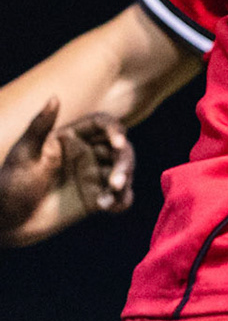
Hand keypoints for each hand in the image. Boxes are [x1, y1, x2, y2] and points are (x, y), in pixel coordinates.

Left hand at [0, 101, 135, 246]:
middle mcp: (86, 154)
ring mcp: (93, 176)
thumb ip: (40, 126)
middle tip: (116, 181)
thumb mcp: (23, 155)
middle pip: (120, 148)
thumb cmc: (9, 185)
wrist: (7, 224)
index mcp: (71, 138)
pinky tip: (108, 207)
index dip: (115, 130)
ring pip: (124, 171)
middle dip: (124, 162)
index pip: (102, 124)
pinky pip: (120, 196)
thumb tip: (54, 96)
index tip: (118, 143)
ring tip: (109, 198)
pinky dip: (121, 200)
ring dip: (123, 181)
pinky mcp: (97, 198)